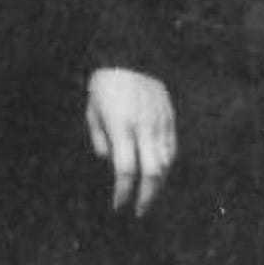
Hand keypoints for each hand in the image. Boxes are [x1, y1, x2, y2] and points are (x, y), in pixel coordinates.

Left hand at [87, 67, 176, 216]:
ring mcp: (160, 121)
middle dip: (147, 196)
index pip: (126, 170)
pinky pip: (172, 146)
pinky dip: (166, 163)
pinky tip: (158, 172)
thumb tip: (110, 162)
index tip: (118, 205)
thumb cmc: (103, 85)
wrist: (128, 53)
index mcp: (121, 126)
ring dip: (158, 183)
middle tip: (139, 211)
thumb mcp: (92, 112)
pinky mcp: (169, 116)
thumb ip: (100, 139)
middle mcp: (143, 126)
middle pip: (152, 172)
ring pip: (166, 161)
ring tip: (148, 194)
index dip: (124, 192)